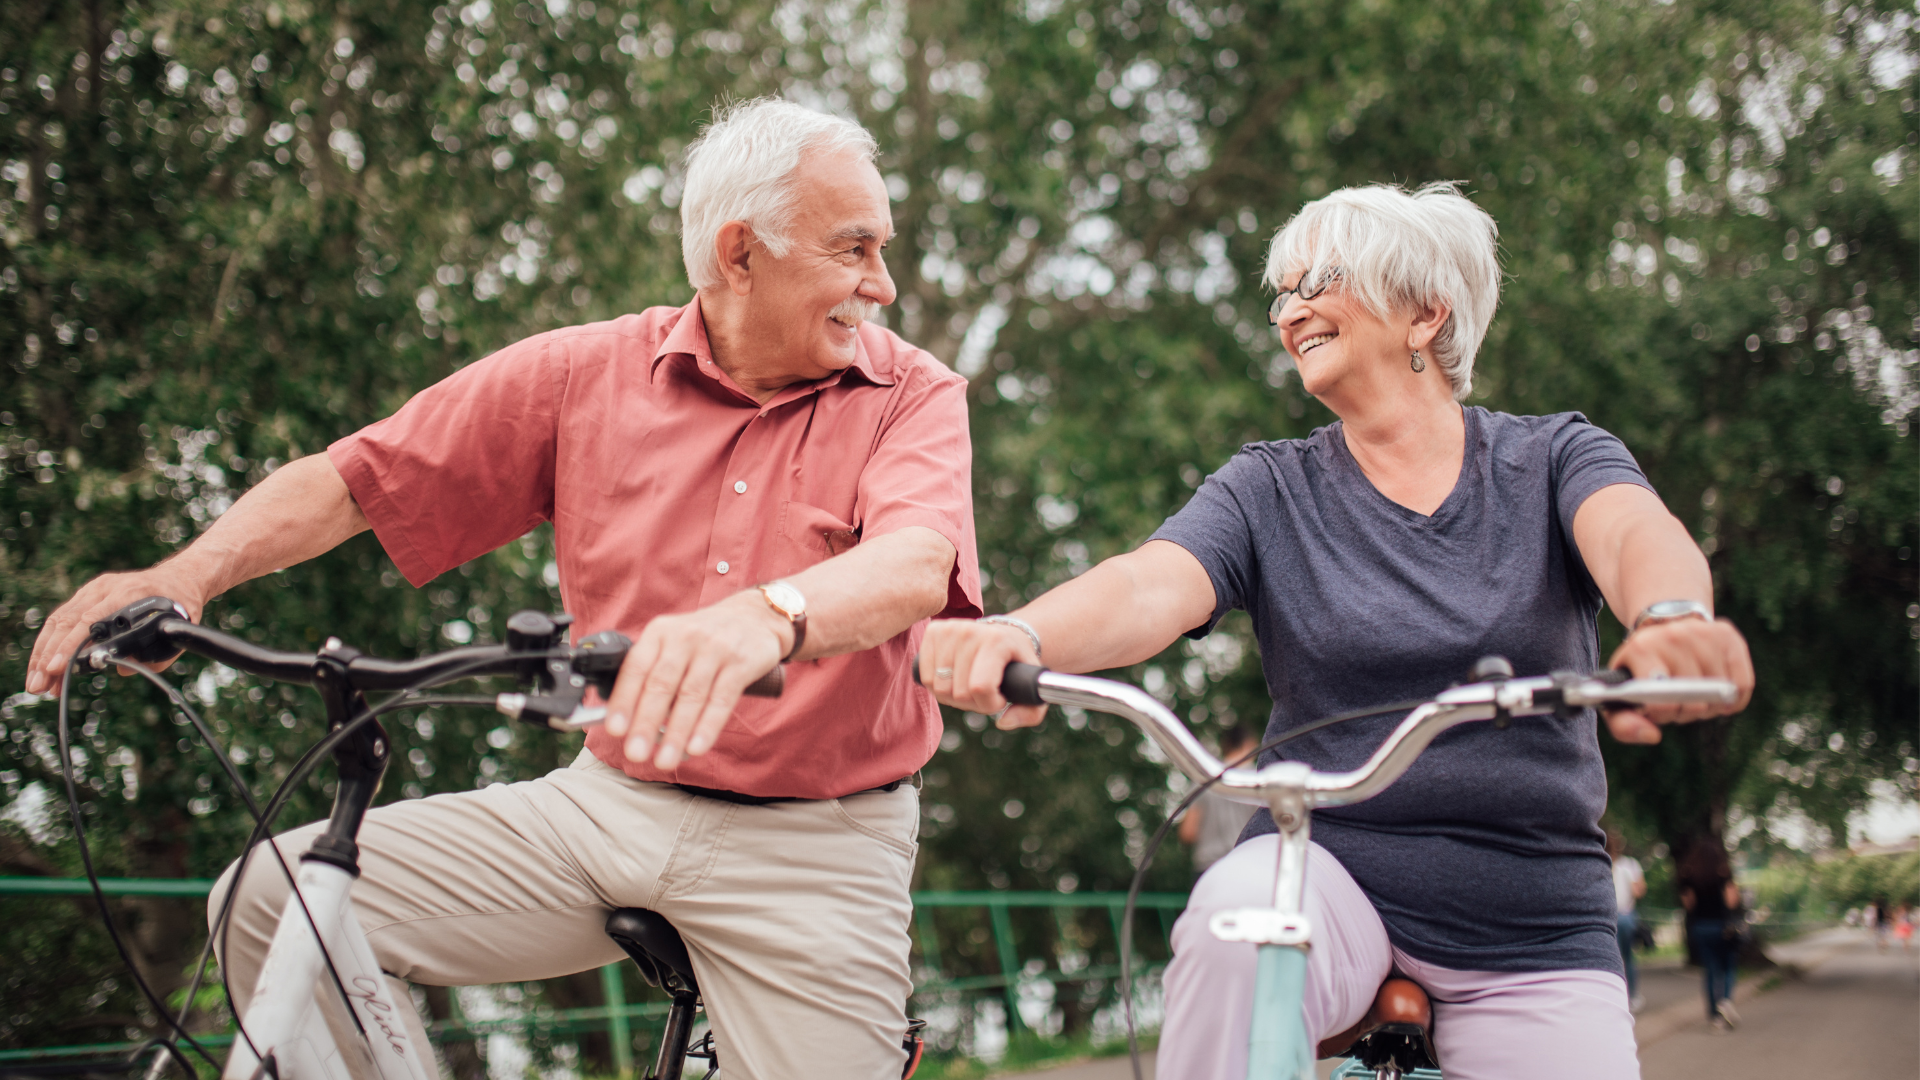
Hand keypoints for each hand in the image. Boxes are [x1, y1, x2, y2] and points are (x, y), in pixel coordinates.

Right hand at [24, 568, 209, 694]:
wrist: (180, 576)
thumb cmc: (182, 602)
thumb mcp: (178, 628)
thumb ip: (156, 655)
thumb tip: (122, 671)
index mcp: (128, 592)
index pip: (89, 620)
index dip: (69, 645)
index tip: (55, 668)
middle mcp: (105, 588)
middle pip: (66, 622)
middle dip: (48, 657)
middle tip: (38, 686)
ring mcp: (93, 589)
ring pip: (57, 621)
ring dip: (43, 654)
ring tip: (38, 684)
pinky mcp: (87, 595)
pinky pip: (61, 619)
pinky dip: (50, 644)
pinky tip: (44, 666)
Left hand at [602, 591, 789, 768]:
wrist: (756, 616)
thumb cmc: (704, 640)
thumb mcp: (673, 643)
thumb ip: (652, 674)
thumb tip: (626, 721)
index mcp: (660, 632)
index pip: (636, 667)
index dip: (624, 700)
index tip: (615, 730)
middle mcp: (685, 637)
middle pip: (661, 684)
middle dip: (646, 723)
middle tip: (636, 753)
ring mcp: (715, 649)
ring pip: (691, 696)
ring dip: (676, 732)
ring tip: (665, 760)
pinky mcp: (741, 663)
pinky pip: (721, 699)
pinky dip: (708, 726)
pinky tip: (696, 747)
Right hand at [918, 618, 1045, 729]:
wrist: (1005, 634)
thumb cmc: (1017, 665)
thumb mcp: (1032, 686)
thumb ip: (1030, 712)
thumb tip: (1002, 722)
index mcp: (996, 641)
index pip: (980, 688)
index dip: (990, 704)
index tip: (1001, 698)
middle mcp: (969, 631)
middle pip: (958, 692)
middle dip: (973, 703)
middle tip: (986, 692)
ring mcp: (948, 629)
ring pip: (939, 688)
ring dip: (954, 697)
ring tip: (970, 685)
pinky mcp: (932, 631)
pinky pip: (925, 677)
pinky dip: (938, 686)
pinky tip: (953, 679)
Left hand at [1602, 617, 1753, 744]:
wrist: (1661, 629)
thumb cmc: (1640, 671)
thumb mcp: (1621, 696)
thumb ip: (1624, 724)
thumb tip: (1652, 736)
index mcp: (1641, 649)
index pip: (1661, 697)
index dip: (1664, 714)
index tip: (1659, 710)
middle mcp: (1673, 635)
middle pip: (1694, 699)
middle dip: (1686, 712)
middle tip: (1676, 703)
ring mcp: (1703, 633)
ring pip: (1720, 693)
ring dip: (1709, 706)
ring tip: (1693, 696)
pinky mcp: (1728, 637)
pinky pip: (1742, 685)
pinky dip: (1732, 700)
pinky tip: (1716, 694)